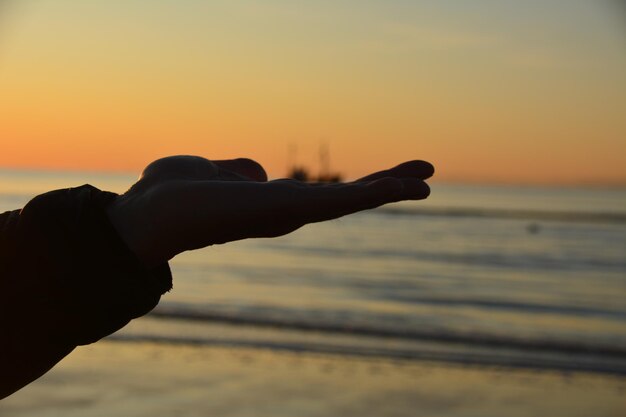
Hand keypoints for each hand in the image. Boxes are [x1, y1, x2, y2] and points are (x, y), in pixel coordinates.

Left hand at [106, 156, 433, 265]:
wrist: (147, 215)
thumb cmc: (171, 196)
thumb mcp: (208, 171)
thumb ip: (237, 170)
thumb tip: (255, 173)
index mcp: (273, 204)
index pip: (326, 193)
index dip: (356, 184)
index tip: (387, 177)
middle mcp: (286, 214)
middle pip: (348, 199)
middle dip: (386, 186)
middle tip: (425, 177)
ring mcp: (290, 215)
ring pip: (351, 202)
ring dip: (390, 189)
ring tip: (425, 181)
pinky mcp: (287, 212)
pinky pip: (338, 202)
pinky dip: (372, 193)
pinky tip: (401, 187)